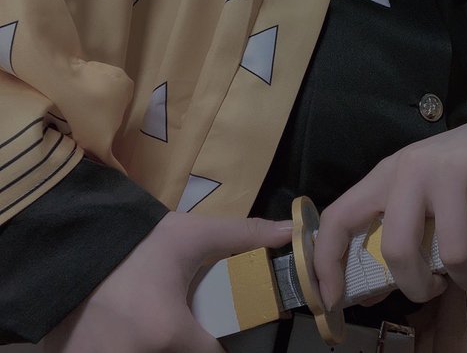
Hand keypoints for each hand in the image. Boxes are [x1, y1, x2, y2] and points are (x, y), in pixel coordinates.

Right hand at [44, 212, 291, 352]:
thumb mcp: (191, 235)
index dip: (216, 343)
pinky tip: (119, 329)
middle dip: (179, 341)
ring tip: (145, 320)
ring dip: (149, 342)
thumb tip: (289, 231)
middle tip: (169, 316)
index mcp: (169, 331)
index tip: (211, 330)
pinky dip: (119, 346)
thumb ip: (243, 235)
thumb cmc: (136, 242)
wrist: (71, 241)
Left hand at [314, 109, 466, 309]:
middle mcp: (412, 169)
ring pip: (453, 254)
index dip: (327, 263)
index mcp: (386, 176)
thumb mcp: (417, 192)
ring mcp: (451, 169)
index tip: (331, 301)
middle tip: (434, 289)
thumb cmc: (457, 168)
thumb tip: (370, 295)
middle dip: (416, 287)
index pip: (338, 218)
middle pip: (397, 249)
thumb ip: (394, 234)